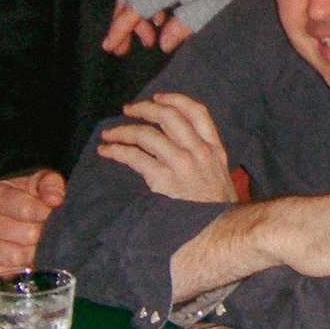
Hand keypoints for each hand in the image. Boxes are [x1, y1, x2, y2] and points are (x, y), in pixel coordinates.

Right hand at [0, 169, 65, 277]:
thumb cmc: (23, 198)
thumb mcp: (37, 183)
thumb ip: (50, 184)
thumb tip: (55, 200)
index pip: (27, 209)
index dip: (45, 214)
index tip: (49, 213)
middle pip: (27, 235)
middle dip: (41, 235)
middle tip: (43, 232)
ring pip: (17, 257)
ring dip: (33, 253)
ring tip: (34, 245)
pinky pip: (5, 274)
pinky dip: (19, 270)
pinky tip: (23, 260)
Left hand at [97, 92, 237, 202]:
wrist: (222, 232)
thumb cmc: (218, 209)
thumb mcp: (221, 177)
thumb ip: (206, 159)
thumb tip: (182, 145)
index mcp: (214, 150)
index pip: (197, 112)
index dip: (175, 99)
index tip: (159, 96)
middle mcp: (199, 152)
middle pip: (168, 117)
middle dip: (144, 108)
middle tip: (128, 109)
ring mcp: (181, 164)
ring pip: (147, 135)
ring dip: (123, 130)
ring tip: (109, 134)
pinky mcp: (163, 180)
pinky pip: (134, 157)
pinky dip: (116, 150)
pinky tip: (107, 151)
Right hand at [101, 0, 195, 54]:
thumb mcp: (210, 3)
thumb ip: (184, 24)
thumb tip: (163, 45)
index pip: (133, 8)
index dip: (119, 29)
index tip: (109, 47)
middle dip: (122, 24)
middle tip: (124, 49)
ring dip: (135, 15)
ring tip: (149, 38)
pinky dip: (145, 1)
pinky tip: (159, 17)